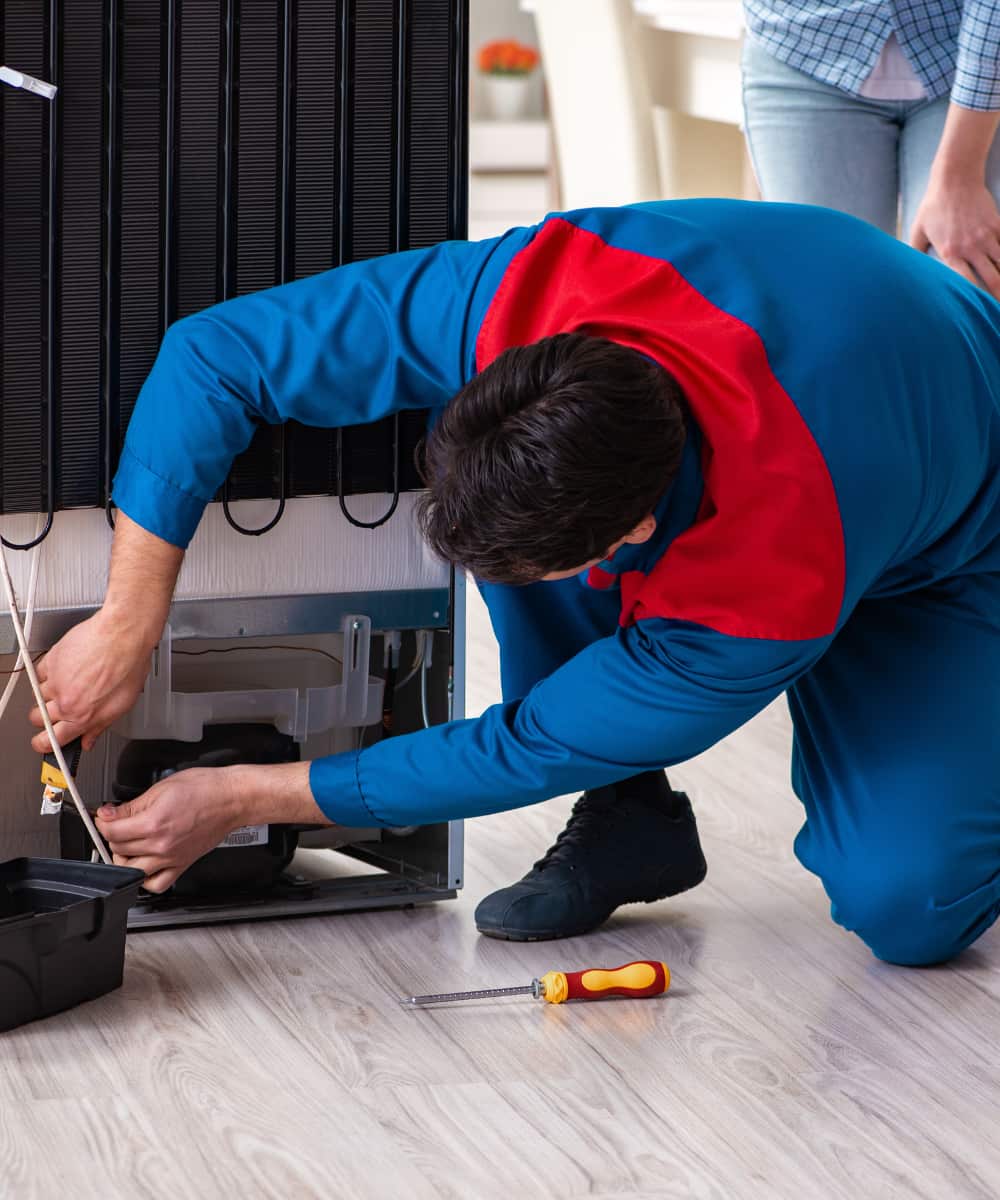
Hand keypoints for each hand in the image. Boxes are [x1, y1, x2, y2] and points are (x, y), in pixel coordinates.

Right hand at [29, 610, 154, 752]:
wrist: (123, 634)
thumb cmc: (129, 665)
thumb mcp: (122, 705)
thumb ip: (100, 726)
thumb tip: (88, 740)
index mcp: (83, 716)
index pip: (50, 741)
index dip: (45, 744)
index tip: (45, 742)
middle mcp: (65, 701)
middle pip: (39, 719)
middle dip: (47, 717)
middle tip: (61, 709)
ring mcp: (55, 681)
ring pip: (38, 696)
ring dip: (50, 693)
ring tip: (70, 683)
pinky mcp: (50, 661)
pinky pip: (40, 674)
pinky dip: (49, 673)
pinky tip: (66, 669)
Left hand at [95, 766, 246, 892]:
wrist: (232, 799)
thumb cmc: (204, 789)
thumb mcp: (161, 788)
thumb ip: (131, 805)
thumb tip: (108, 813)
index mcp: (153, 823)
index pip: (111, 831)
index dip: (102, 820)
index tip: (105, 815)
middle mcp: (161, 845)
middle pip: (118, 849)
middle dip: (113, 834)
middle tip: (118, 822)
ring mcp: (171, 858)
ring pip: (131, 869)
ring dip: (124, 857)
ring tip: (128, 843)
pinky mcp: (182, 865)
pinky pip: (156, 884)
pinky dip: (144, 878)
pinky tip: (144, 864)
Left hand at [909, 176, 999, 298]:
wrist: (955, 178)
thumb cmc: (934, 205)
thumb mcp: (918, 230)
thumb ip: (913, 251)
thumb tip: (904, 268)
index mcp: (950, 253)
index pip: (965, 282)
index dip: (973, 298)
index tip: (977, 309)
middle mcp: (971, 248)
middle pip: (991, 278)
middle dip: (997, 295)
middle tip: (998, 309)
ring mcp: (987, 236)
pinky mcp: (997, 224)